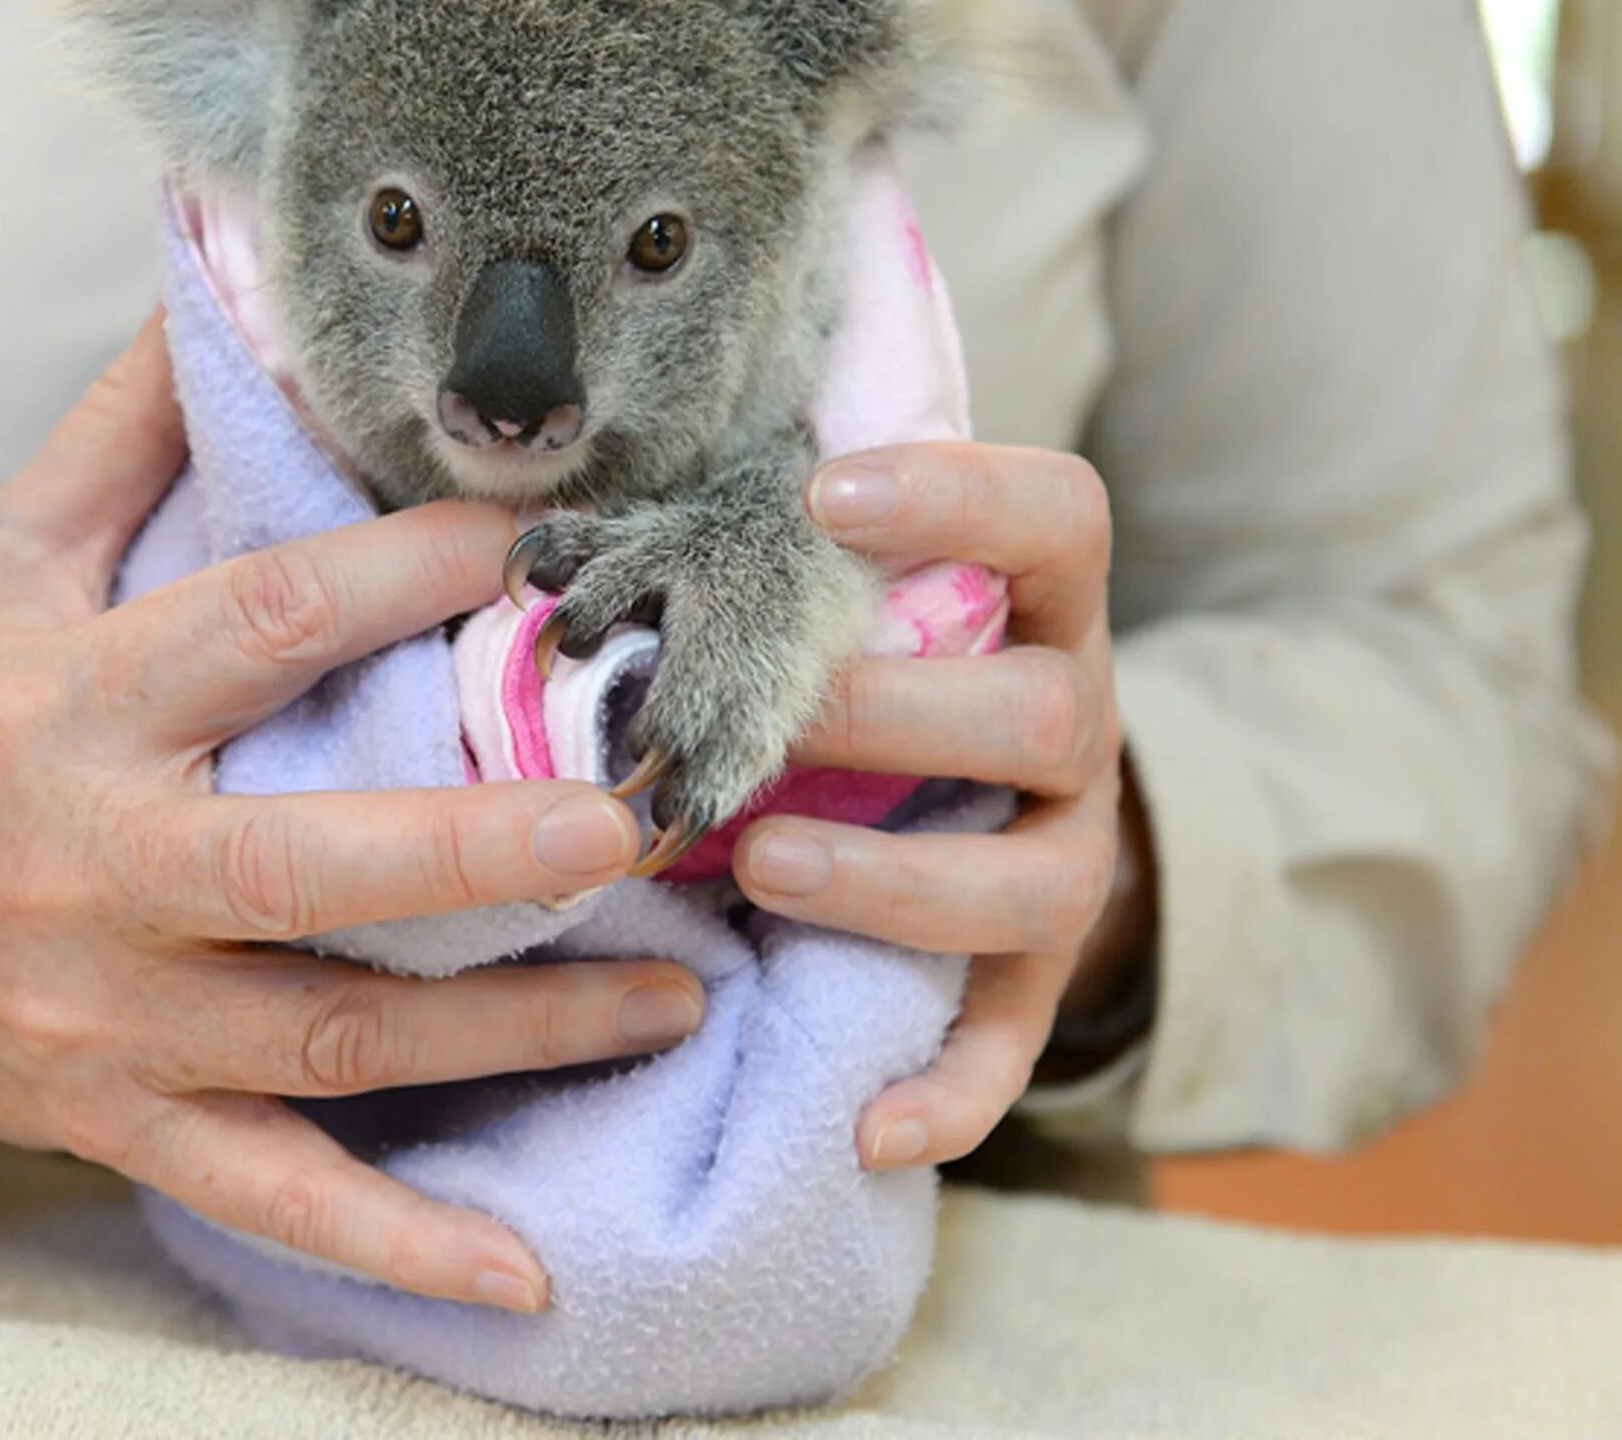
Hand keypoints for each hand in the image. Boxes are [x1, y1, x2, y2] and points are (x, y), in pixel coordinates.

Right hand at [0, 318, 701, 1310]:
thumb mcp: (5, 556)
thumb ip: (130, 429)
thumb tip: (230, 267)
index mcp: (68, 698)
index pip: (258, 626)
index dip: (405, 573)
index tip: (552, 534)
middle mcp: (92, 865)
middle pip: (300, 864)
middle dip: (476, 846)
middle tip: (638, 811)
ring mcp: (113, 1017)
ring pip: (328, 1037)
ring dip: (512, 1031)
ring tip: (680, 993)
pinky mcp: (129, 1122)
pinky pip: (274, 1194)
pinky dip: (397, 1246)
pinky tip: (531, 1275)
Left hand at [729, 442, 1154, 1169]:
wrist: (977, 785)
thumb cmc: (857, 656)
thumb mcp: (833, 590)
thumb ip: (751, 550)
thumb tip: (545, 540)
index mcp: (1038, 604)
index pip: (1058, 516)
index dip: (961, 496)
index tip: (822, 492)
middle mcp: (1076, 726)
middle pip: (1045, 713)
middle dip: (898, 717)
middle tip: (768, 719)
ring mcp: (1066, 856)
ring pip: (1032, 882)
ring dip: (896, 880)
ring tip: (764, 867)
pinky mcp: (1033, 975)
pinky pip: (1012, 1047)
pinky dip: (949, 1095)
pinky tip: (864, 1128)